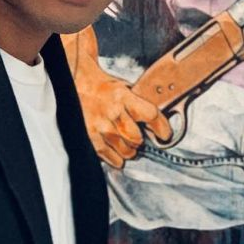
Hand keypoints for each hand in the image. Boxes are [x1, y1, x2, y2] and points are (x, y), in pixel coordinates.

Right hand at [61, 29, 171, 168]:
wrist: (78, 85)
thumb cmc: (103, 89)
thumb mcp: (124, 89)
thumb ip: (139, 104)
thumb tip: (156, 122)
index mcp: (124, 96)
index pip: (150, 114)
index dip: (161, 127)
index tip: (165, 134)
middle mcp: (113, 110)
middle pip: (136, 137)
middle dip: (140, 141)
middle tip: (139, 139)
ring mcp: (100, 124)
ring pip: (124, 149)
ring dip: (130, 151)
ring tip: (129, 146)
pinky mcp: (90, 135)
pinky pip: (107, 154)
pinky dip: (115, 158)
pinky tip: (118, 156)